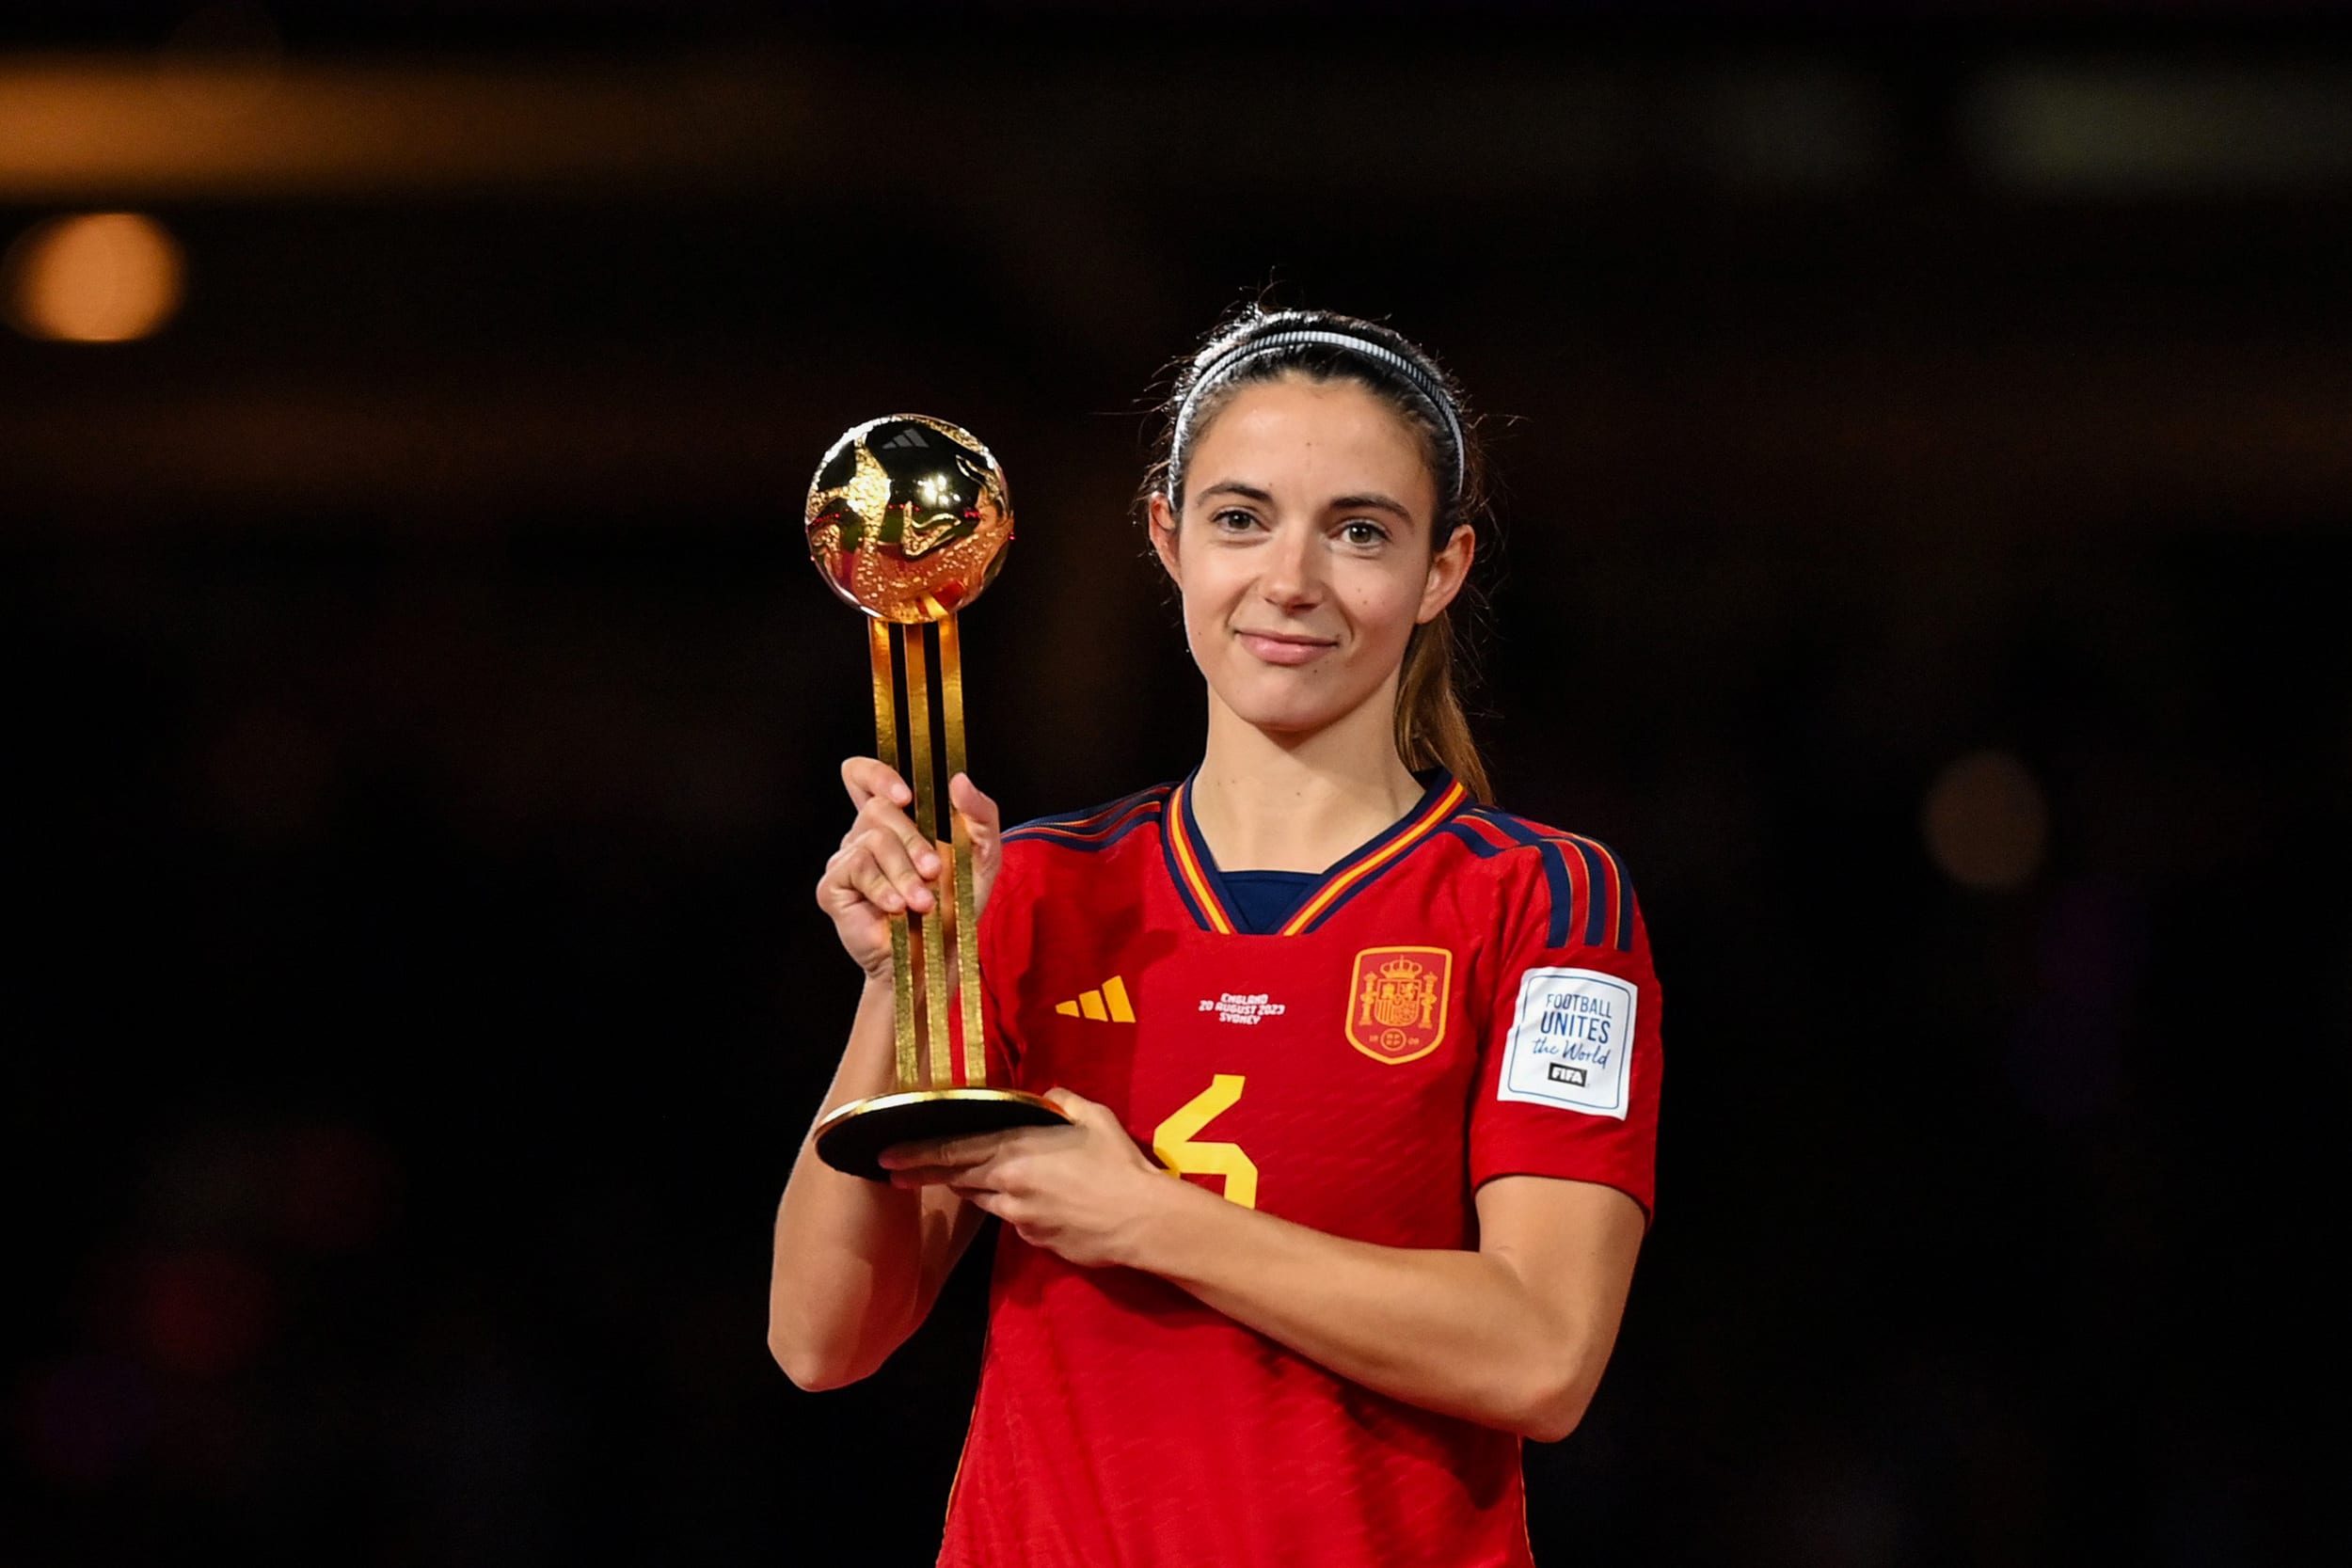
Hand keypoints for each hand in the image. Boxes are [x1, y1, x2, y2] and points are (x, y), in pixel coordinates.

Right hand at [815, 758, 1003, 978]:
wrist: (934, 958)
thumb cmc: (955, 906)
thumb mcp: (982, 855)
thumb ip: (980, 814)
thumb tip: (959, 780)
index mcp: (893, 822)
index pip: (862, 777)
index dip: (876, 775)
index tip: (905, 795)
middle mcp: (863, 836)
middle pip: (878, 808)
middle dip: (914, 841)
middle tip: (935, 871)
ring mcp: (845, 861)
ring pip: (872, 840)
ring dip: (905, 873)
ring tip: (922, 902)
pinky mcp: (833, 887)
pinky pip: (857, 868)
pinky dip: (884, 889)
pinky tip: (897, 908)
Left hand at [877, 1090, 1170, 1268]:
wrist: (1141, 1221)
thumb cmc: (1118, 1164)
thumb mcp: (1092, 1117)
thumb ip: (1061, 1101)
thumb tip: (1046, 1096)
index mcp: (1015, 1151)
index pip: (952, 1151)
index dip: (915, 1155)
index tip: (885, 1157)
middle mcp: (1007, 1185)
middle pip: (955, 1178)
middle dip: (923, 1174)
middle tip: (895, 1172)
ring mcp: (1018, 1217)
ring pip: (984, 1199)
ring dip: (976, 1187)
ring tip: (976, 1177)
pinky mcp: (1034, 1240)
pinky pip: (1014, 1218)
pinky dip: (1014, 1206)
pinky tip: (1040, 1199)